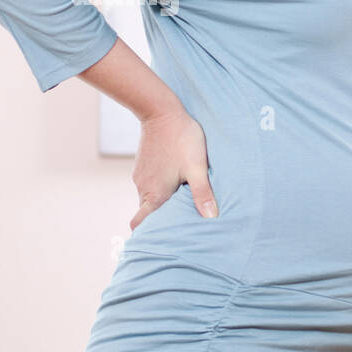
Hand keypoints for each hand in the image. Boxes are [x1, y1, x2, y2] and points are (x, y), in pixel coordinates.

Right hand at [129, 107, 217, 229]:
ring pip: (150, 198)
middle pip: (148, 213)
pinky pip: (151, 184)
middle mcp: (143, 188)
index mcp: (154, 195)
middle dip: (161, 220)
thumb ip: (203, 194)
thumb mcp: (197, 168)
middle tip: (182, 224)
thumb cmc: (182, 140)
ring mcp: (141, 176)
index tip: (160, 240)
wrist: (161, 111)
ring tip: (184, 203)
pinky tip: (178, 183)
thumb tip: (211, 218)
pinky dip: (161, 189)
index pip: (140, 224)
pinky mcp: (143, 165)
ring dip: (163, 203)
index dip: (148, 234)